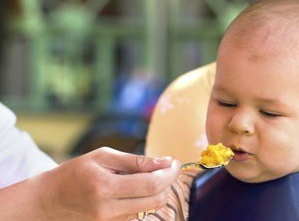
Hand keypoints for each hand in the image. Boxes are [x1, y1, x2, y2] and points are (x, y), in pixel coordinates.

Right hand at [0, 147, 179, 220]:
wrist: (50, 200)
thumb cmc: (76, 173)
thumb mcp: (103, 157)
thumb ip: (136, 161)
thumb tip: (165, 162)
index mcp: (105, 186)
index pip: (151, 184)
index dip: (169, 173)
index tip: (174, 163)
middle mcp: (108, 209)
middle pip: (156, 200)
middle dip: (166, 183)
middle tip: (163, 169)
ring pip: (150, 208)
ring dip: (155, 192)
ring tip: (139, 178)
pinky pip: (139, 214)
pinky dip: (143, 201)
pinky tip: (132, 191)